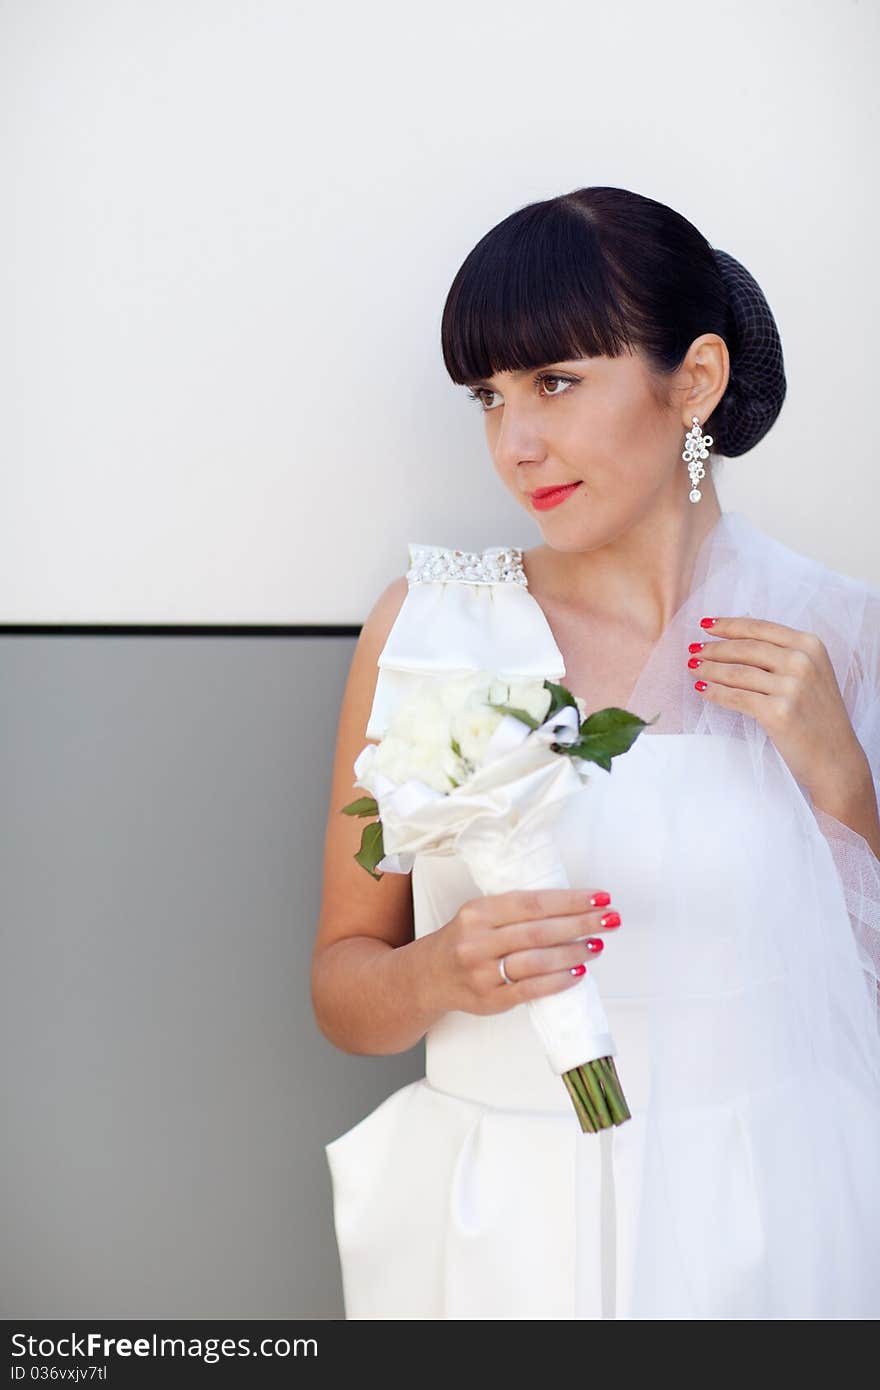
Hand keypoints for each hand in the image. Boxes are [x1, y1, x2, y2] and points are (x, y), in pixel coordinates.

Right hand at [429, 887, 621, 1016]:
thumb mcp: (480, 914)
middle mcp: (478, 940)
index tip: (599, 898)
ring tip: (598, 945)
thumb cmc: (464, 940)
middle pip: (539, 931)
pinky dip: (558, 981)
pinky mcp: (490, 1000)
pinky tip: (577, 972)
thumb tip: (571, 907)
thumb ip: (516, 910)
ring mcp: (482, 973)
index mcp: (478, 911)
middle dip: (581, 924)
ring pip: (537, 961)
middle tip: (610, 919)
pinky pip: (530, 989)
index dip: (569, 900)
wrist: (429, 977)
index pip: (532, 903)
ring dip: (574, 952)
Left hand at [689, 616, 872, 803]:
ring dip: (709, 669)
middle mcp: (802, 662)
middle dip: (714, 648)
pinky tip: (701, 688)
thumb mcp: (811, 674)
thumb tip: (734, 642)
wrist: (835, 758)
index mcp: (810, 645)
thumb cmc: (818, 716)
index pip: (760, 628)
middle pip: (745, 648)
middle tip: (693, 649)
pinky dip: (714, 692)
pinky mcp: (777, 712)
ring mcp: (791, 687)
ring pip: (736, 672)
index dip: (729, 625)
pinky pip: (735, 697)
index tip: (705, 624)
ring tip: (692, 667)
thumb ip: (782, 654)